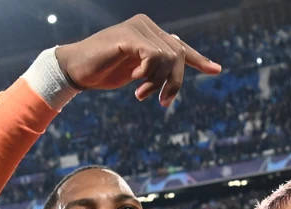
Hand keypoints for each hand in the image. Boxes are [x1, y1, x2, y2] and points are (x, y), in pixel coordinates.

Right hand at [55, 14, 220, 105]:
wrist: (75, 70)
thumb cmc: (102, 71)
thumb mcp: (134, 71)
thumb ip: (153, 68)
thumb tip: (173, 72)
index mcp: (149, 33)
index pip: (179, 46)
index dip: (198, 60)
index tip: (215, 70)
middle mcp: (146, 25)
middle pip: (177, 55)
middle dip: (174, 82)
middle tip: (162, 101)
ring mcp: (138, 28)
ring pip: (168, 57)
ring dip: (157, 82)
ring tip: (140, 93)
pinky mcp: (129, 36)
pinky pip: (154, 56)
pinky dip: (149, 73)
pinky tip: (135, 81)